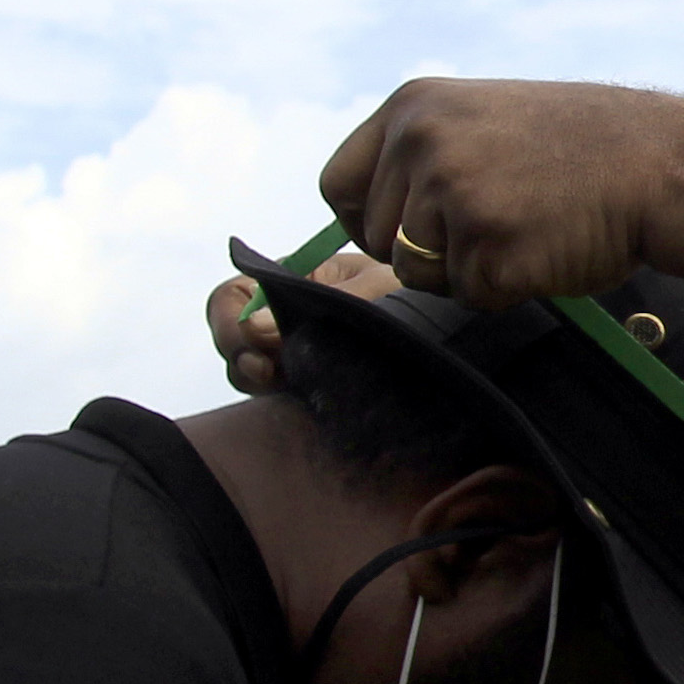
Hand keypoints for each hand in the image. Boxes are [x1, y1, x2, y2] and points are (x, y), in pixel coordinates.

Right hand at [207, 246, 402, 396]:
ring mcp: (296, 353)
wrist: (453, 333)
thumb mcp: (378, 286)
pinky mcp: (310, 386)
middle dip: (239, 356)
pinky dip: (278, 401)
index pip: (233, 297)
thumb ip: (322, 301)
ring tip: (286, 386)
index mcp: (294, 281)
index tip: (254, 344)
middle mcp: (286, 317)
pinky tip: (302, 402)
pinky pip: (276, 397)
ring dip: (257, 382)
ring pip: (248, 372)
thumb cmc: (418, 297)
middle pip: (232, 338)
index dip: (230, 322)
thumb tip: (257, 327)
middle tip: (268, 374)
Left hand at [320, 79, 683, 309]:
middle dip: (425, 252)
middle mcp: (421, 144)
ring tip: (522, 229)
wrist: (655, 162)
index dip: (364, 221)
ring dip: (465, 271)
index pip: (336, 184)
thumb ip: (424, 155)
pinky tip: (545, 247)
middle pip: (376, 239)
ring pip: (417, 274)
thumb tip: (373, 219)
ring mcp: (452, 195)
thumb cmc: (577, 150)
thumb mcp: (481, 120)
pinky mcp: (487, 247)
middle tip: (493, 225)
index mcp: (412, 107)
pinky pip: (470, 296)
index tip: (402, 233)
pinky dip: (506, 288)